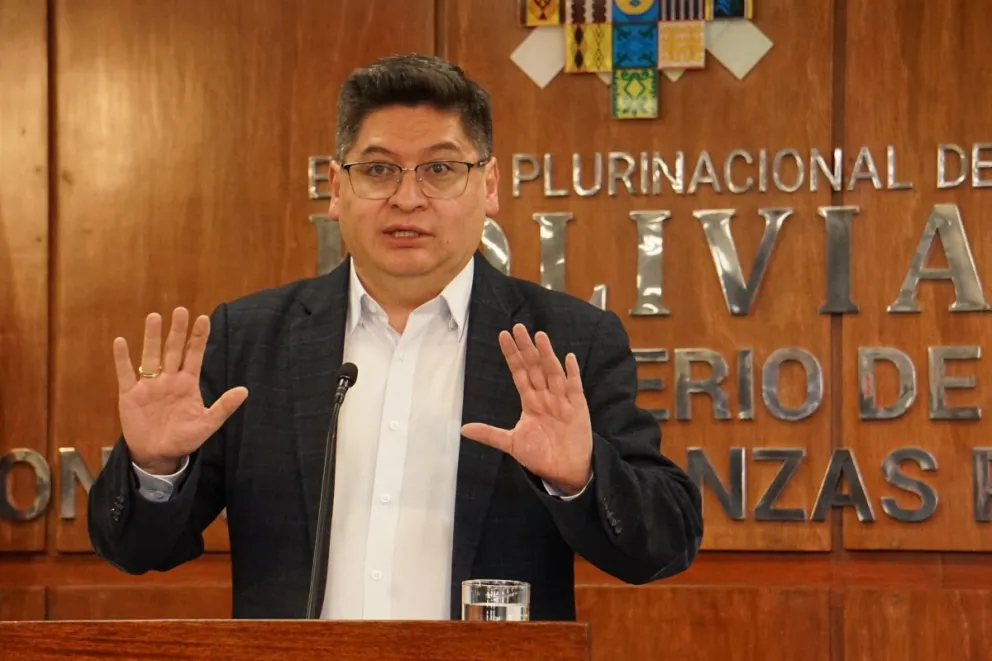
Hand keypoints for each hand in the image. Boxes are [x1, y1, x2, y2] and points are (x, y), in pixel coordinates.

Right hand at [113, 307, 247, 474]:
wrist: (158, 455)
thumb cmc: (184, 439)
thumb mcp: (207, 424)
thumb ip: (224, 407)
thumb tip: (245, 390)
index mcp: (187, 384)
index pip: (194, 355)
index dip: (198, 338)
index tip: (204, 318)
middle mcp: (169, 379)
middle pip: (173, 350)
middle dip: (178, 331)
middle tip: (181, 310)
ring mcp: (149, 385)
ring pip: (151, 356)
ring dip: (152, 337)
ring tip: (155, 317)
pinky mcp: (130, 395)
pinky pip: (125, 373)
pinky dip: (122, 358)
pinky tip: (121, 342)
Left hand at [461, 324, 591, 494]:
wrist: (564, 472)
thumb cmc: (540, 456)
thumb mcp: (511, 443)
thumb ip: (489, 434)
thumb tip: (463, 429)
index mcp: (530, 401)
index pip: (519, 372)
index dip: (512, 355)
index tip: (503, 335)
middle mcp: (545, 396)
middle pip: (535, 367)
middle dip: (526, 348)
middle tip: (518, 327)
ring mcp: (562, 400)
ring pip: (553, 372)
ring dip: (547, 354)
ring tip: (539, 336)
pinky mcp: (577, 408)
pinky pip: (574, 387)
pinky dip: (572, 373)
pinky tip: (569, 358)